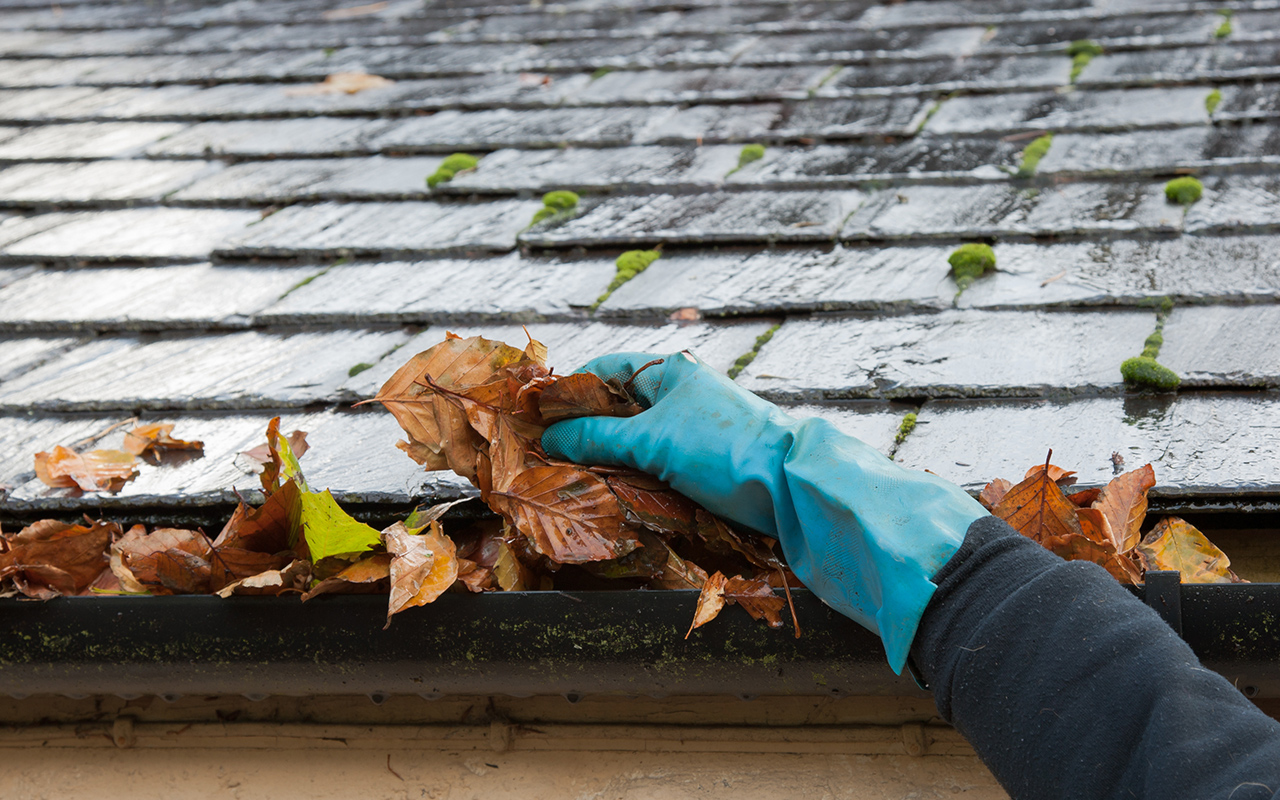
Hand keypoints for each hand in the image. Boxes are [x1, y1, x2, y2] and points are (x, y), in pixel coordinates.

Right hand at [542, 350, 986, 673]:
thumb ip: (596, 438)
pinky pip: (655, 467)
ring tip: (569, 480)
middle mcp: (681, 395)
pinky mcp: (703, 465)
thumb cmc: (723, 448)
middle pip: (617, 407)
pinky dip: (632, 479)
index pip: (605, 370)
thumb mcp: (652, 441)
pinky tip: (611, 497)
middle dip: (582, 431)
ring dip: (606, 460)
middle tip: (544, 456)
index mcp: (670, 372)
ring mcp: (693, 431)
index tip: (534, 417)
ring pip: (634, 442)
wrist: (793, 487)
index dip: (568, 390)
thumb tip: (548, 439)